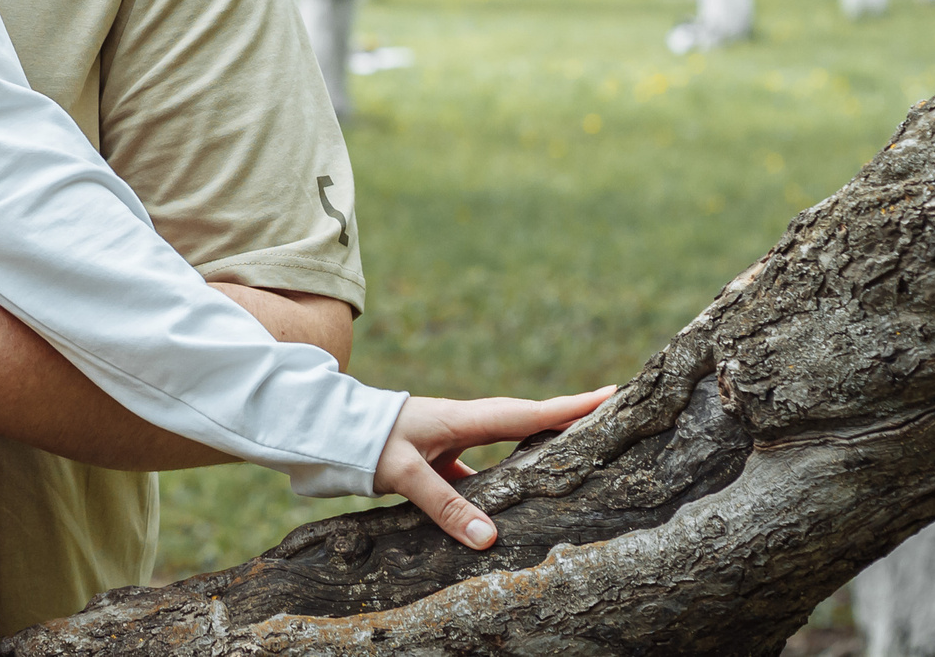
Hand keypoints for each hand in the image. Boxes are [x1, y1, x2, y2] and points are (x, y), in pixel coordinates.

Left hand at [372, 386, 618, 547]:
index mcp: (462, 418)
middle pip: (525, 421)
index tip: (610, 393)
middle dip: (566, 418)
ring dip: (537, 447)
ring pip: (505, 446)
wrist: (325, 432)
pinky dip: (502, 479)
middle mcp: (462, 424)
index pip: (527, 412)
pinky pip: (482, 469)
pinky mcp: (437, 459)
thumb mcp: (405, 475)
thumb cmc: (364, 443)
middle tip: (610, 410)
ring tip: (576, 453)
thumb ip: (446, 508)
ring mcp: (450, 441)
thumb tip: (490, 541)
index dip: (570, 407)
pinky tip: (510, 505)